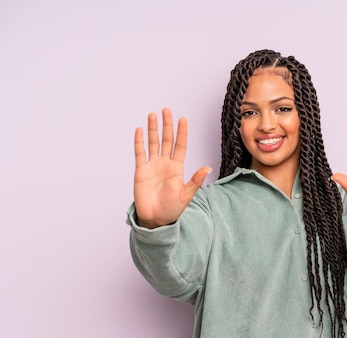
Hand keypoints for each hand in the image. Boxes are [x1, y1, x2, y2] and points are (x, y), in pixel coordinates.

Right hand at [133, 108, 211, 228]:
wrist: (156, 219)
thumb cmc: (172, 209)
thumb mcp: (186, 195)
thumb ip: (195, 180)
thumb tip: (208, 168)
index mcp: (177, 168)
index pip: (180, 146)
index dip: (182, 133)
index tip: (183, 119)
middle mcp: (165, 164)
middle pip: (167, 140)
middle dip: (167, 125)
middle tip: (167, 110)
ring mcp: (152, 166)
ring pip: (153, 143)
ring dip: (153, 129)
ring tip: (152, 114)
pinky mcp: (141, 171)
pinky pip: (140, 153)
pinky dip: (139, 142)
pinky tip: (139, 130)